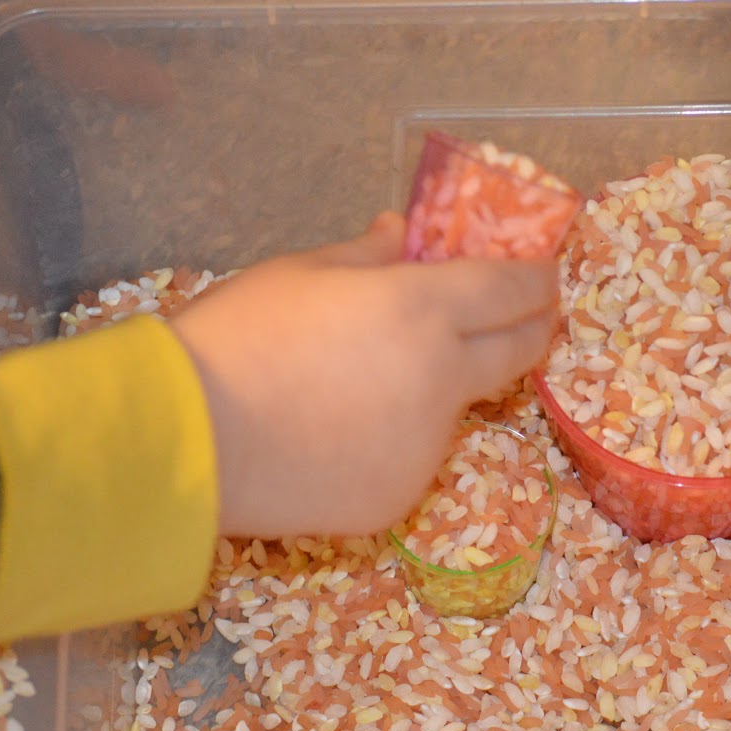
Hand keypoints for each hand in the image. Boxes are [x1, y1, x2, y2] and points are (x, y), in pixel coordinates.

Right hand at [169, 213, 559, 537]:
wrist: (187, 444)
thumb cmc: (235, 339)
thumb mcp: (299, 273)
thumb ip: (367, 255)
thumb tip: (401, 234)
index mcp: (422, 309)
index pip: (511, 288)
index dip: (536, 278)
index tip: (544, 273)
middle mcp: (443, 379)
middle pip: (517, 352)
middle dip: (533, 328)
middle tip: (531, 316)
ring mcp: (427, 446)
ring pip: (456, 408)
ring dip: (442, 386)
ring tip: (372, 378)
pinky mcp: (401, 496)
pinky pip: (411, 457)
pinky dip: (392, 438)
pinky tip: (336, 431)